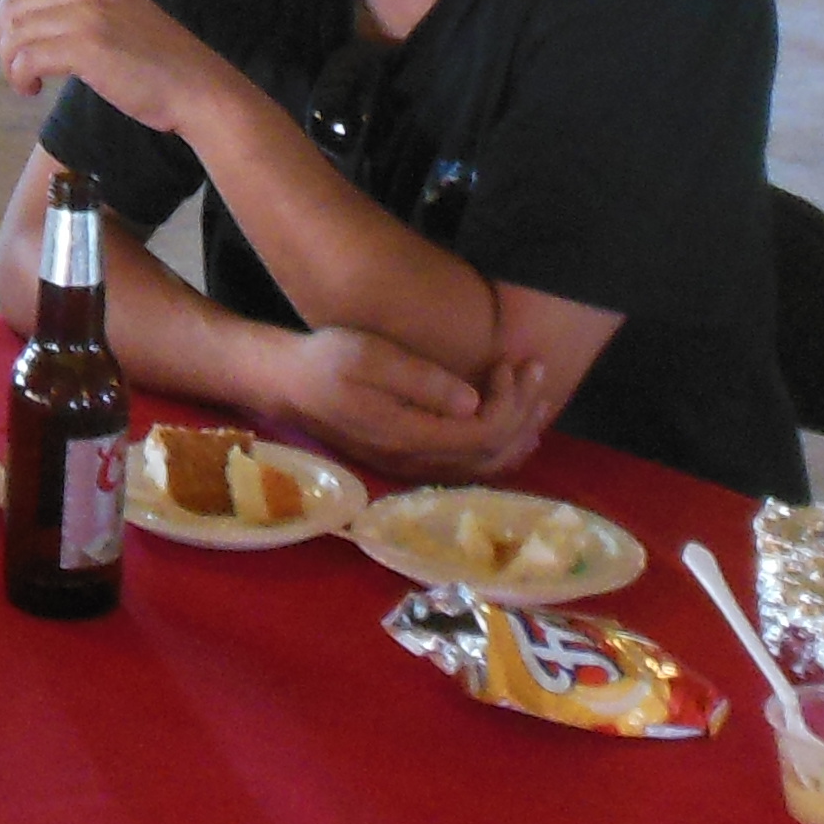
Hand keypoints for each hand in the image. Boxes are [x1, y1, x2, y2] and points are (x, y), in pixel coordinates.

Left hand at [0, 0, 234, 139]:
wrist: (196, 86)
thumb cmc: (156, 58)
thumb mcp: (115, 11)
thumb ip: (76, 5)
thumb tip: (23, 19)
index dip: (8, 16)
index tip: (14, 44)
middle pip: (13, 6)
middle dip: (4, 39)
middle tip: (16, 66)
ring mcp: (86, 13)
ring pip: (15, 33)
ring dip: (10, 63)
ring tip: (25, 81)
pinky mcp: (85, 47)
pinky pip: (26, 58)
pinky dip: (19, 77)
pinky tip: (32, 89)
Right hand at [271, 326, 578, 481]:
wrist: (289, 384)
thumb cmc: (326, 362)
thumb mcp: (370, 357)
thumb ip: (420, 381)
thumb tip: (472, 401)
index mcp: (408, 435)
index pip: (481, 433)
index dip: (508, 402)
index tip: (508, 362)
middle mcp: (416, 461)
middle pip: (490, 453)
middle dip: (522, 412)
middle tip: (533, 368)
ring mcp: (414, 466)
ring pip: (484, 465)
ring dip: (517, 430)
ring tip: (534, 393)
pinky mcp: (412, 461)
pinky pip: (470, 465)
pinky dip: (498, 444)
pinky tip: (510, 422)